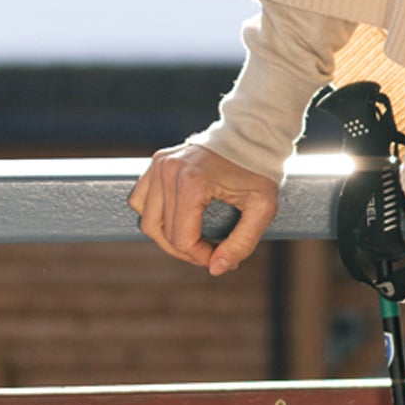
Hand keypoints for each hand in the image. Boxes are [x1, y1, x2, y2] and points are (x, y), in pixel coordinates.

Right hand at [128, 143, 279, 277]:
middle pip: (162, 233)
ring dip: (166, 236)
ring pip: (146, 220)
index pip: (182, 239)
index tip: (220, 255)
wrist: (253, 135)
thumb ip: (242, 243)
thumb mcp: (263, 209)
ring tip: (193, 238)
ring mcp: (159, 164)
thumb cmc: (260, 170)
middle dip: (186, 250)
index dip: (200, 257)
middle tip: (210, 251)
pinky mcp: (157, 161)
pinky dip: (154, 215)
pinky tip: (177, 219)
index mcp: (192, 183)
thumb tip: (215, 269)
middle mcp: (169, 171)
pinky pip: (141, 199)